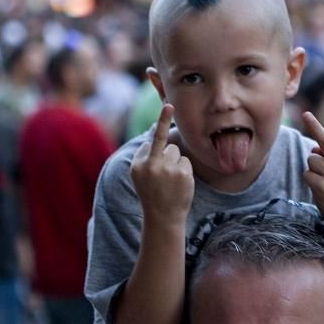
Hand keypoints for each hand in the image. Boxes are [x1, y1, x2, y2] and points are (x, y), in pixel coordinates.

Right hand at [130, 103, 193, 228]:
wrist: (163, 218)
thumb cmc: (152, 193)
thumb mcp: (141, 174)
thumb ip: (146, 154)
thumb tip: (155, 129)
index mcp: (137, 164)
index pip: (151, 140)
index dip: (162, 122)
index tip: (169, 104)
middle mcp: (150, 165)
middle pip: (167, 145)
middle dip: (168, 157)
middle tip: (164, 177)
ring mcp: (167, 170)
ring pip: (177, 152)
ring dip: (176, 164)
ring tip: (170, 182)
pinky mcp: (182, 174)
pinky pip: (186, 162)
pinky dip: (184, 171)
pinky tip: (178, 185)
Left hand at [301, 111, 323, 228]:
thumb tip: (313, 150)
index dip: (317, 130)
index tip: (307, 115)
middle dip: (314, 126)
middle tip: (305, 114)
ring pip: (311, 160)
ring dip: (312, 168)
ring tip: (323, 180)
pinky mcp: (323, 186)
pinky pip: (307, 174)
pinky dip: (309, 180)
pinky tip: (319, 189)